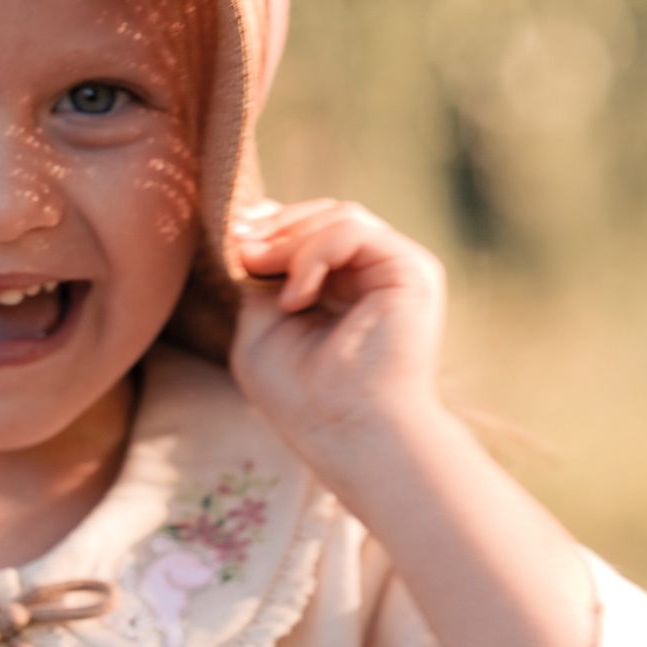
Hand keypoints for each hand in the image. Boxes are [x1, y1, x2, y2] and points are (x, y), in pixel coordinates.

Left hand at [227, 199, 448, 471]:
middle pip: (323, 215)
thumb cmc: (301, 397)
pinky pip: (353, 229)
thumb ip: (259, 281)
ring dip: (291, 240)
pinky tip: (296, 297)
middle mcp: (369, 276)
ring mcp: (393, 270)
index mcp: (338, 289)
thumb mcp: (259, 329)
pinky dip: (314, 252)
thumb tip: (251, 239)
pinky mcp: (411, 270)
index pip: (307, 231)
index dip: (269, 225)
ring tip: (266, 276)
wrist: (349, 432)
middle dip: (275, 226)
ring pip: (339, 215)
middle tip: (244, 252)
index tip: (234, 239)